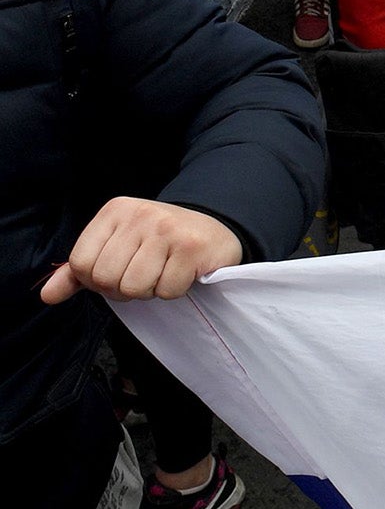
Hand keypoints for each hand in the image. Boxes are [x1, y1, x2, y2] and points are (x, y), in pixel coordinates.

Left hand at [41, 196, 242, 303]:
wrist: (213, 230)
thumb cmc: (158, 242)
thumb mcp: (116, 247)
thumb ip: (80, 271)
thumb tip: (47, 295)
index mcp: (115, 212)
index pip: (80, 264)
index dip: (97, 280)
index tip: (119, 270)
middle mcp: (140, 214)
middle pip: (107, 279)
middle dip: (124, 288)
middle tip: (145, 274)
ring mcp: (167, 229)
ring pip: (135, 288)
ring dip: (150, 291)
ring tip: (163, 272)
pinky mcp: (192, 247)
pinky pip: (166, 290)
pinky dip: (174, 290)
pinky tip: (182, 272)